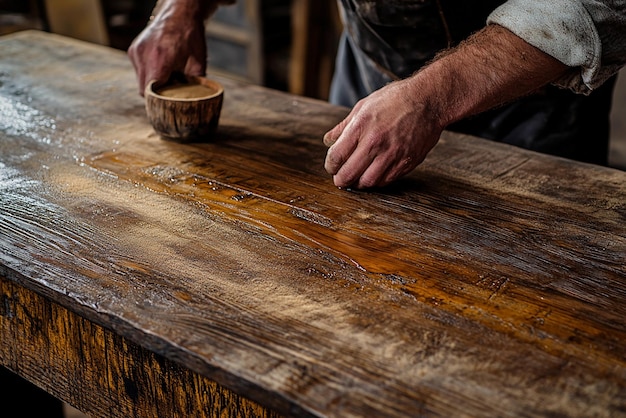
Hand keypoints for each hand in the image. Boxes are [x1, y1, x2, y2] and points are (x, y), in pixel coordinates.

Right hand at [127, 11, 207, 95]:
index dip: (159, 102)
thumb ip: (194, 85)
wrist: (180, 13)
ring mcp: (136, 51)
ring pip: (140, 81)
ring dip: (152, 83)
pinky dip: (149, 73)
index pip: (151, 93)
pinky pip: (139, 70)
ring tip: (167, 76)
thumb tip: (196, 102)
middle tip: (171, 91)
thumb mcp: (198, 64)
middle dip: (157, 94)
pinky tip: (160, 66)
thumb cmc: (191, 37)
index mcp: (159, 60)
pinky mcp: (133, 49)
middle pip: (144, 90)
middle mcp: (143, 55)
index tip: (168, 105)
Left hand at [323, 79, 443, 188]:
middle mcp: (375, 142)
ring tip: (356, 178)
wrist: (429, 100)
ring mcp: (392, 154)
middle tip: (340, 179)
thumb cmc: (395, 99)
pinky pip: (386, 181)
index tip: (331, 166)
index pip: (336, 156)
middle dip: (340, 180)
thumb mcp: (363, 106)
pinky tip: (373, 174)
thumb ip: (344, 126)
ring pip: (368, 182)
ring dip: (358, 183)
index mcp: (361, 126)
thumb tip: (328, 140)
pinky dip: (376, 181)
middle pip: (349, 174)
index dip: (330, 165)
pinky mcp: (406, 162)